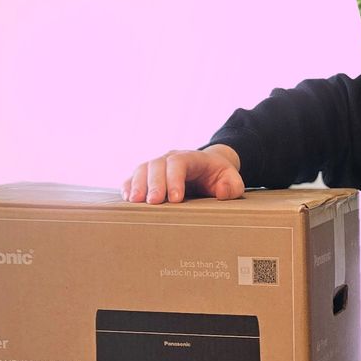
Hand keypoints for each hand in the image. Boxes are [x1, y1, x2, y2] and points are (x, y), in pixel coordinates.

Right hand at [122, 145, 244, 202]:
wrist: (210, 168)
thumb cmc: (221, 176)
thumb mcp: (233, 180)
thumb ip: (232, 186)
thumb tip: (222, 192)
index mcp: (192, 158)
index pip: (179, 163)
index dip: (175, 179)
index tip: (176, 199)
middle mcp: (171, 158)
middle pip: (157, 165)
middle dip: (154, 184)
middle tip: (153, 203)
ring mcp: (158, 165)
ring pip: (143, 169)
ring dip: (137, 184)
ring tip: (135, 202)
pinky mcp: (149, 175)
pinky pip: (134, 177)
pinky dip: (129, 186)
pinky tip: (128, 199)